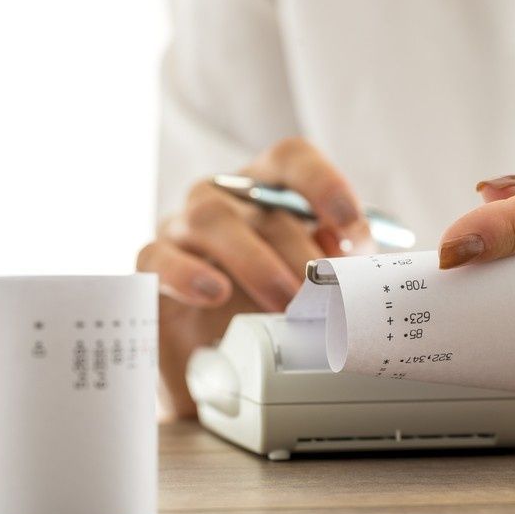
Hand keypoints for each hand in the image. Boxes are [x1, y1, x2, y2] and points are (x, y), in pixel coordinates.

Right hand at [138, 137, 372, 417]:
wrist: (209, 355)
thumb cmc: (266, 304)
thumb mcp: (311, 284)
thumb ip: (336, 262)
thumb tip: (362, 259)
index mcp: (265, 190)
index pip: (292, 158)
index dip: (324, 183)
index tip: (350, 227)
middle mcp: (222, 197)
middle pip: (261, 203)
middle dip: (300, 251)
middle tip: (325, 295)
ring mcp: (181, 226)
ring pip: (210, 218)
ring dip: (256, 261)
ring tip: (285, 303)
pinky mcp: (152, 265)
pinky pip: (158, 257)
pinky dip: (187, 273)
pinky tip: (214, 293)